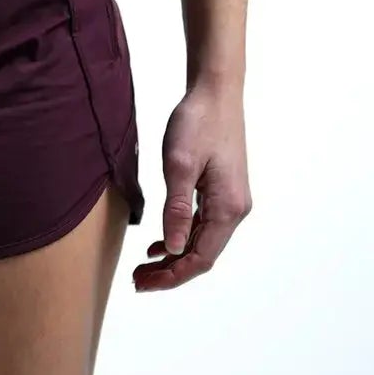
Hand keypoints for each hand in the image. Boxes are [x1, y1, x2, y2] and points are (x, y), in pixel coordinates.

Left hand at [133, 79, 251, 290]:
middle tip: (138, 280)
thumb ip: (176, 209)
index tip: (143, 283)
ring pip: (202, 242)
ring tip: (144, 267)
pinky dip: (182, 237)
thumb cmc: (198, 122)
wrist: (216, 91)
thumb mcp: (179, 165)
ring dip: (175, 257)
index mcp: (228, 207)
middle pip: (203, 255)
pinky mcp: (223, 190)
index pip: (200, 258)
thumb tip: (173, 249)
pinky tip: (162, 244)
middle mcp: (235, 209)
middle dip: (171, 272)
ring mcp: (231, 200)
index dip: (172, 276)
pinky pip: (203, 225)